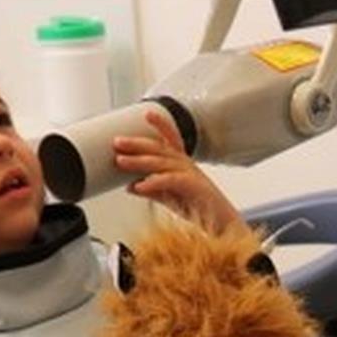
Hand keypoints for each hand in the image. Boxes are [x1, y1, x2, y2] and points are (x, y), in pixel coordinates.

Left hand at [114, 110, 244, 233]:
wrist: (219, 222)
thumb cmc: (197, 207)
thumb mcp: (168, 196)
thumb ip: (150, 189)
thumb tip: (130, 186)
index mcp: (182, 163)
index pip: (171, 138)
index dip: (160, 124)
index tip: (147, 113)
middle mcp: (185, 164)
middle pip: (159, 148)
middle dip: (137, 143)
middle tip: (117, 142)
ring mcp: (189, 173)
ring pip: (160, 162)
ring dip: (138, 161)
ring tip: (120, 161)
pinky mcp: (192, 185)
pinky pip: (168, 180)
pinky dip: (152, 182)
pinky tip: (138, 186)